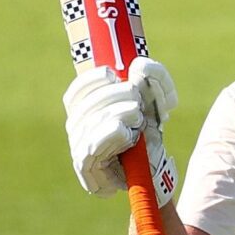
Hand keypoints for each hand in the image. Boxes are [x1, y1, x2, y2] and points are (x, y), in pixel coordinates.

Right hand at [62, 57, 178, 198]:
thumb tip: (140, 65)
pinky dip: (111, 135)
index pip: (77, 92)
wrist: (153, 169)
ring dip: (118, 115)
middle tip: (138, 101)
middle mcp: (77, 127)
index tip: (112, 73)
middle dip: (114, 97)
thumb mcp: (157, 99)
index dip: (90, 80)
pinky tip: (128, 133)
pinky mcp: (85, 167)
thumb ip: (155, 77)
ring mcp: (78, 147)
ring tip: (139, 119)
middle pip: (87, 105)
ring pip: (91, 123)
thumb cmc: (148, 131)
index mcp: (85, 109)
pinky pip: (92, 146)